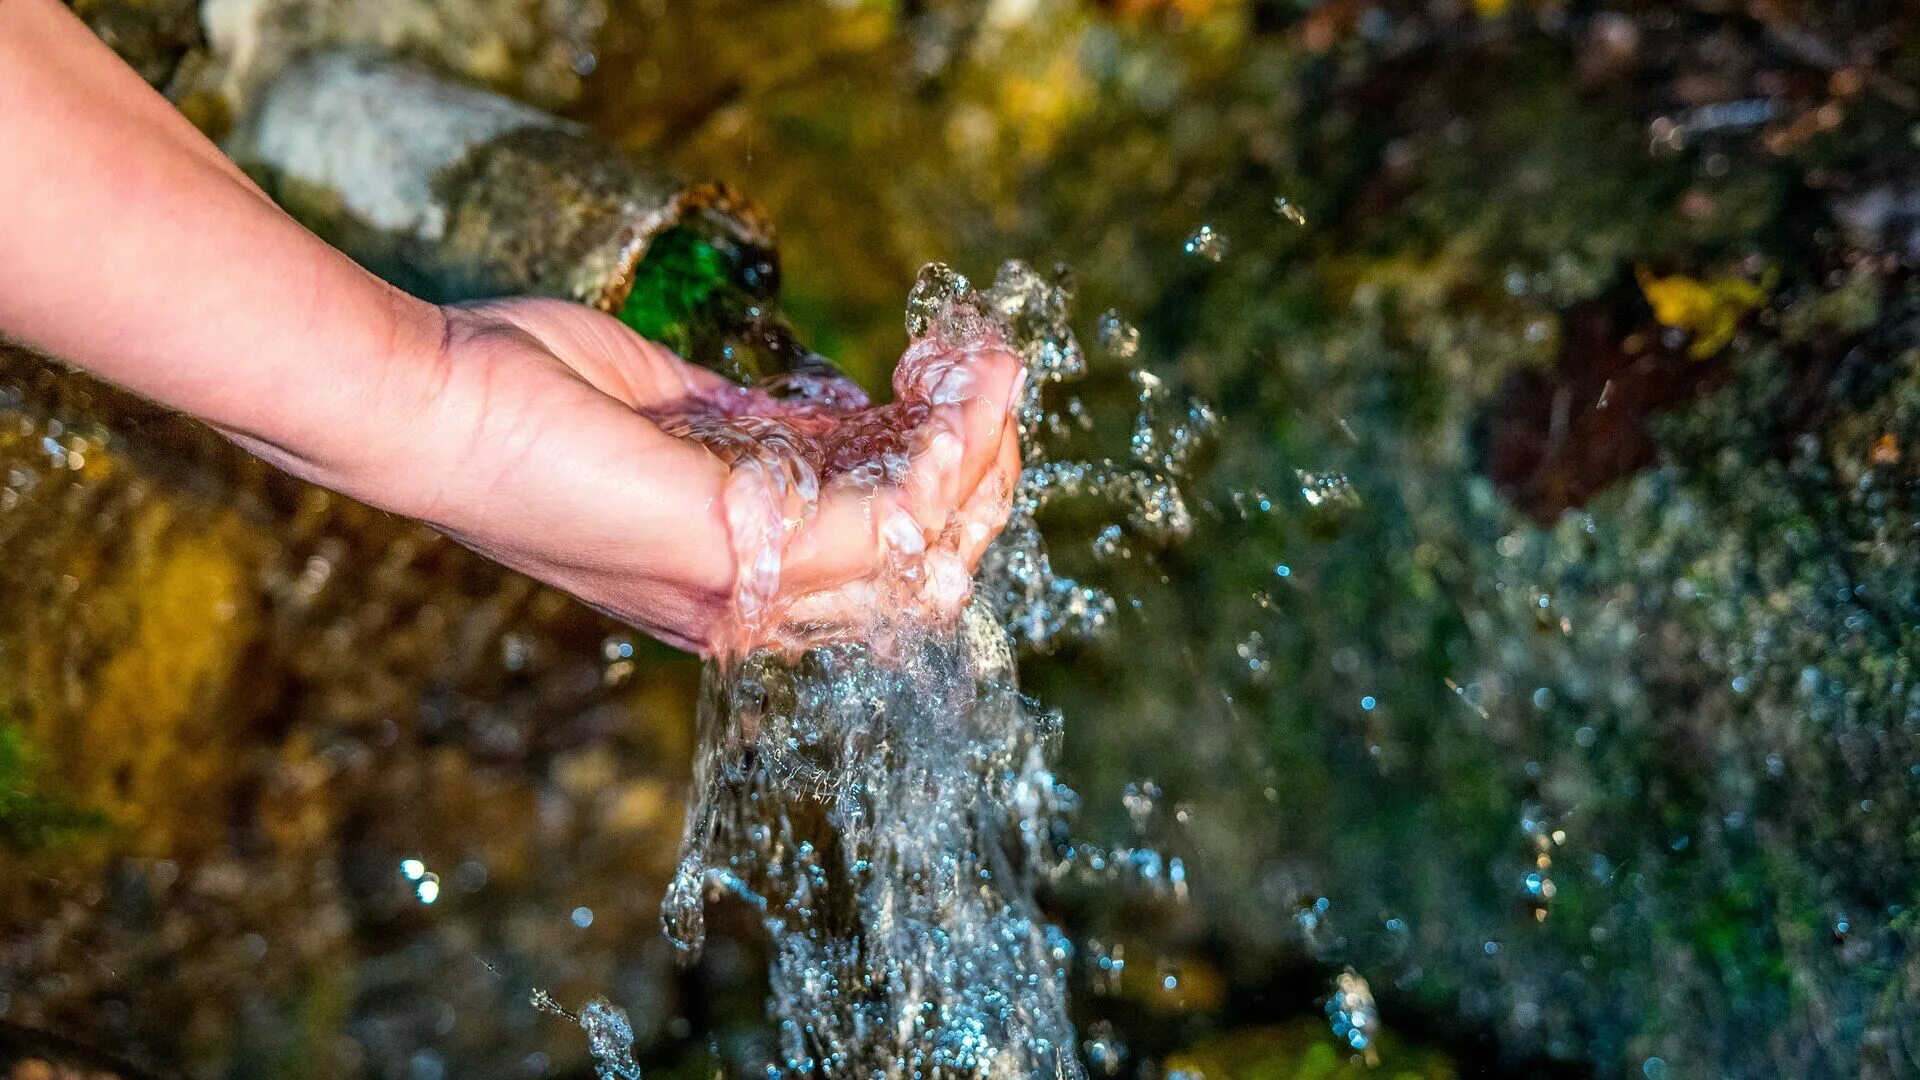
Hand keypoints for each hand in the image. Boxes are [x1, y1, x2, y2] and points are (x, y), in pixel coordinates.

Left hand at [405, 299, 1024, 655]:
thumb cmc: (512, 390)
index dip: (942, 479)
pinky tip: (953, 388)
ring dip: (981, 454)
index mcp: (729, 576)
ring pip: (925, 555)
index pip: (881, 562)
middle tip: (989, 376)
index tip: (952, 382)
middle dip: (985, 474)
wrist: (423, 401)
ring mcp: (741, 588)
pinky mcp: (732, 549)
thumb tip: (837, 411)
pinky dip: (941, 453)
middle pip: (925, 576)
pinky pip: (886, 523)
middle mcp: (746, 604)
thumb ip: (754, 424)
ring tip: (989, 368)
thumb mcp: (666, 403)